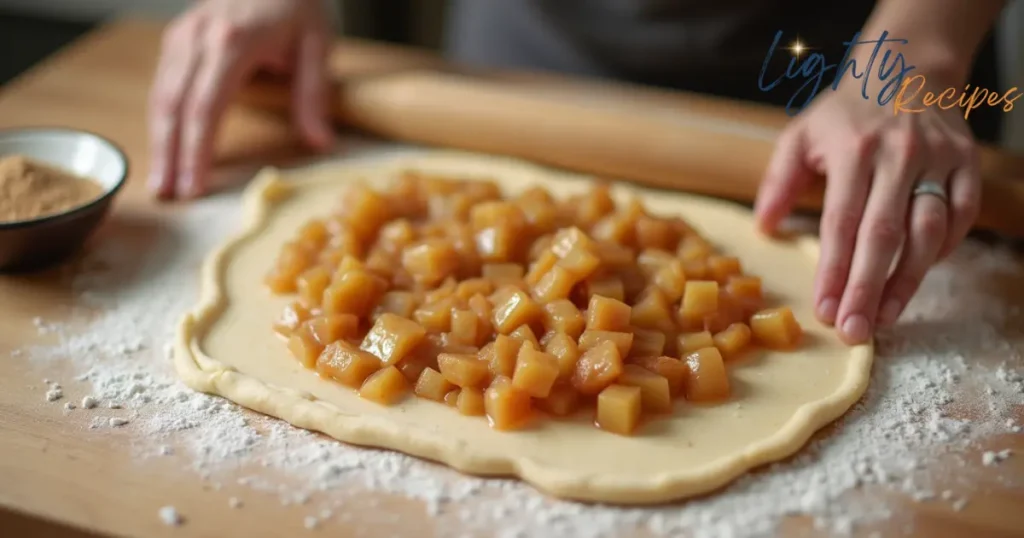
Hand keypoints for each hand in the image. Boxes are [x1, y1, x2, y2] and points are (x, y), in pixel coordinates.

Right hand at [148, 0, 333, 198]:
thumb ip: (313, 93)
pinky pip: (164, 82)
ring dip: (159, 141)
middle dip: (169, 154)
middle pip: (174, 105)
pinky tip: (165, 147)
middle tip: (168, 195)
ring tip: (162, 182)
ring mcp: (183, 35)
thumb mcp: (317, 44)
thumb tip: (319, 142)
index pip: (206, 106)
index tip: (195, 185)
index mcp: (232, 41)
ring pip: (161, 95)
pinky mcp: (178, 37)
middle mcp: (198, 37)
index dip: (197, 150)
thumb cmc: (297, 3)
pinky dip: (161, 118)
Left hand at [754, 80, 980, 344]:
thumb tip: (764, 227)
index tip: (823, 309)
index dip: (834, 270)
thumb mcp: (801, 134)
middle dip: (867, 289)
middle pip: (884, 235)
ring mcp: (939, 159)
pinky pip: (961, 217)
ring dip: (906, 282)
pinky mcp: (967, 163)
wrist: (908, 69)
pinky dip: (941, 252)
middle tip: (853, 331)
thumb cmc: (846, 113)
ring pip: (928, 232)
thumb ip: (779, 180)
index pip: (842, 222)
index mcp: (854, 150)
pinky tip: (916, 279)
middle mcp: (900, 155)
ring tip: (883, 319)